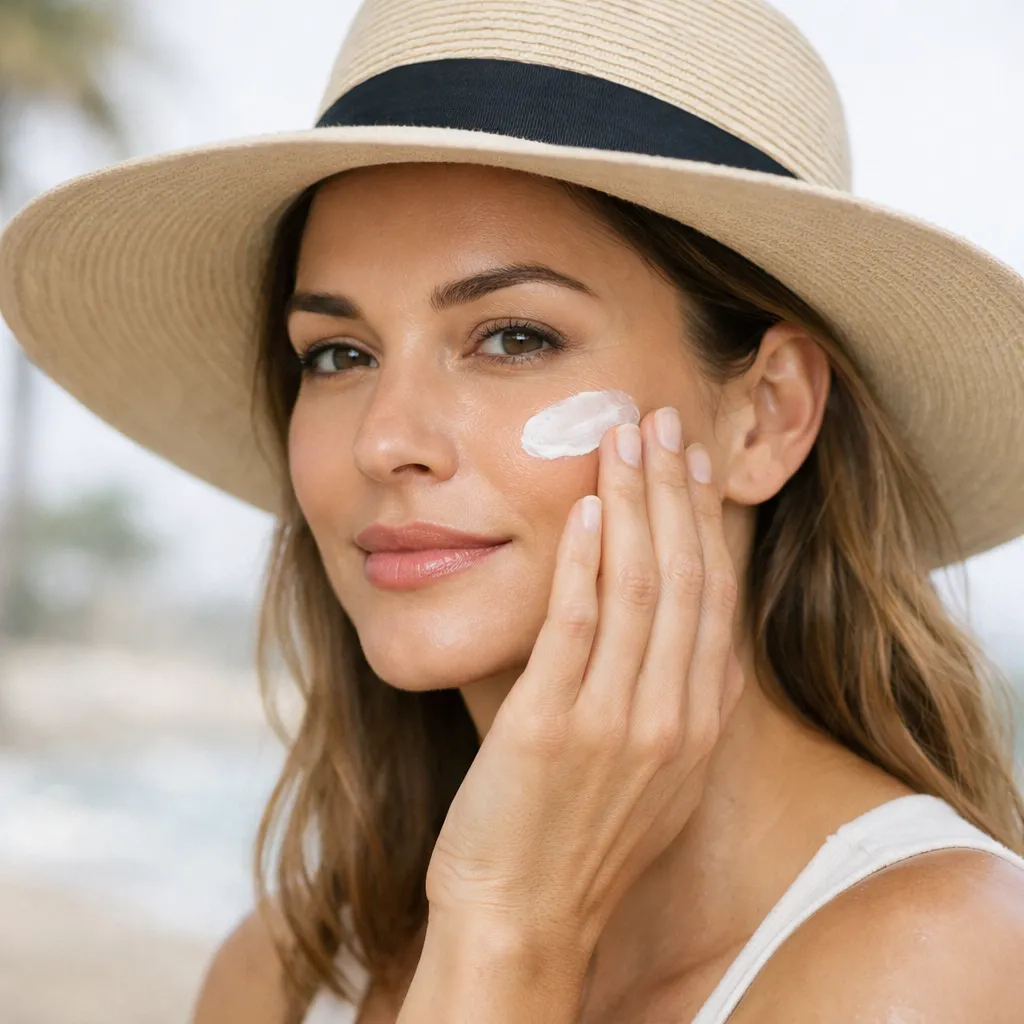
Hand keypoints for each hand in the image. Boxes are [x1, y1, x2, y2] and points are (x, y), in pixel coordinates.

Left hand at [424, 407, 744, 954]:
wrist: (521, 918)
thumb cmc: (574, 842)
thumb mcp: (653, 781)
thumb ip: (674, 707)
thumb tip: (686, 642)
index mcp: (698, 727)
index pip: (716, 600)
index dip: (708, 524)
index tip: (695, 468)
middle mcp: (672, 719)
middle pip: (688, 578)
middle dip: (678, 492)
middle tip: (665, 423)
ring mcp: (617, 723)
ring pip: (643, 587)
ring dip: (638, 503)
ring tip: (626, 438)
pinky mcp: (554, 726)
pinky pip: (581, 624)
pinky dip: (590, 559)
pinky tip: (590, 507)